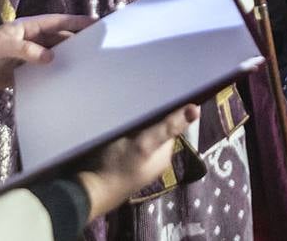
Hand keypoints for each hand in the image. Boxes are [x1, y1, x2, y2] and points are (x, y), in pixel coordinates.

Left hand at [0, 13, 92, 93]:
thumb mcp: (2, 45)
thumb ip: (26, 50)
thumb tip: (51, 58)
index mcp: (27, 27)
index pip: (56, 22)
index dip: (75, 21)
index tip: (96, 23)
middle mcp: (30, 40)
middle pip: (58, 38)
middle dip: (76, 41)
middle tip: (97, 48)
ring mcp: (27, 58)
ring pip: (53, 56)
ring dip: (67, 59)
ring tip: (86, 66)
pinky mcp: (22, 74)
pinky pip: (43, 73)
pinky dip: (54, 76)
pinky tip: (65, 82)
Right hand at [75, 104, 200, 219]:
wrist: (90, 192)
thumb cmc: (118, 166)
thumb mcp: (145, 144)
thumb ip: (169, 127)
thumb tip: (196, 109)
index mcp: (164, 154)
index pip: (170, 124)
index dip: (163, 109)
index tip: (152, 93)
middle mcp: (155, 159)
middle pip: (155, 129)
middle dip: (148, 116)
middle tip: (135, 100)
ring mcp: (139, 163)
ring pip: (141, 135)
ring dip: (134, 124)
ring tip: (124, 109)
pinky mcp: (124, 164)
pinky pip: (129, 143)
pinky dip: (125, 134)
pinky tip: (116, 126)